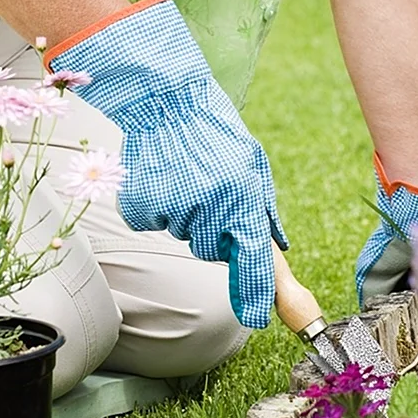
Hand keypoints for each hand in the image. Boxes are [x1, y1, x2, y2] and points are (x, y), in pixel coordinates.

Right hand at [45, 0, 287, 328]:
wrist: (165, 98)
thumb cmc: (214, 129)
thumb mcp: (252, 166)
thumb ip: (263, 211)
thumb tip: (276, 249)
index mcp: (243, 200)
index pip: (252, 262)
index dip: (254, 295)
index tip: (256, 319)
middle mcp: (210, 211)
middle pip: (211, 250)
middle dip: (213, 231)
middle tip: (209, 191)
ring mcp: (173, 211)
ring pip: (181, 234)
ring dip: (184, 214)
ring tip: (184, 173)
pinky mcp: (141, 207)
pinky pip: (152, 223)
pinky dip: (154, 206)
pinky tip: (160, 175)